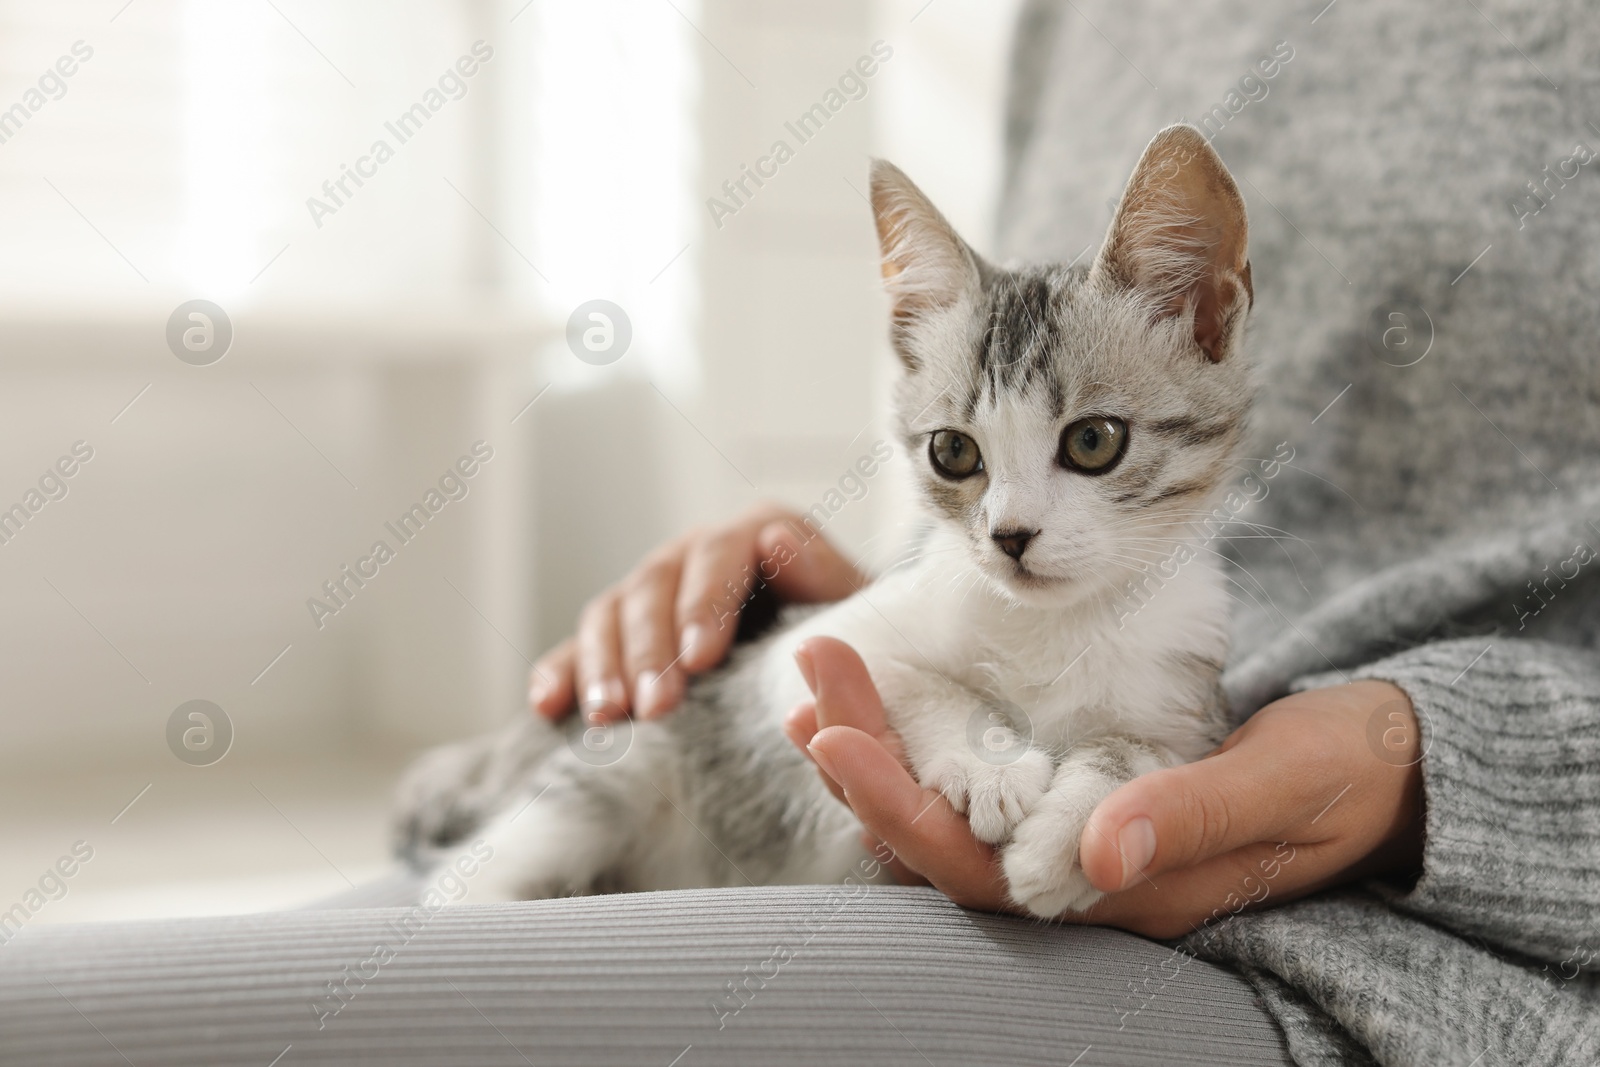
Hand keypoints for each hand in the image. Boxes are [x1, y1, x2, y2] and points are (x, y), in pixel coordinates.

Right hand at [529, 504, 863, 721]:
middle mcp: (695, 553)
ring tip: (607, 718)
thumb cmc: (845, 636)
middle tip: (656, 708)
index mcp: (756, 532)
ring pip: (610, 614)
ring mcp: (652, 592)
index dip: (704, 604)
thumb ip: (822, 574)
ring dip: (603, 666)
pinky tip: (548, 706)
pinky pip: (577, 647)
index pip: (719, 557)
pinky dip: (560, 673)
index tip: (701, 658)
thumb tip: (777, 540)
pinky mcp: (621, 636)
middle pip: (655, 587)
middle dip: (651, 650)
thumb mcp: (851, 603)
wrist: (827, 661)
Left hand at [787, 637, 1425, 938]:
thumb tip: (1100, 852)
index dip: (898, 807)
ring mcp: (1074, 838)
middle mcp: (1081, 878)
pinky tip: (878, 693)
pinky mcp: (1076, 797)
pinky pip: (978, 776)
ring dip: (880, 742)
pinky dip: (922, 731)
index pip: (979, 868)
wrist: (1381, 769)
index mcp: (1122, 891)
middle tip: (802, 680)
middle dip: (863, 760)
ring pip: (950, 806)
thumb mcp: (1283, 785)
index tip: (830, 735)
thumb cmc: (1340, 777)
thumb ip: (1196, 817)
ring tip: (815, 675)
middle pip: (940, 837)